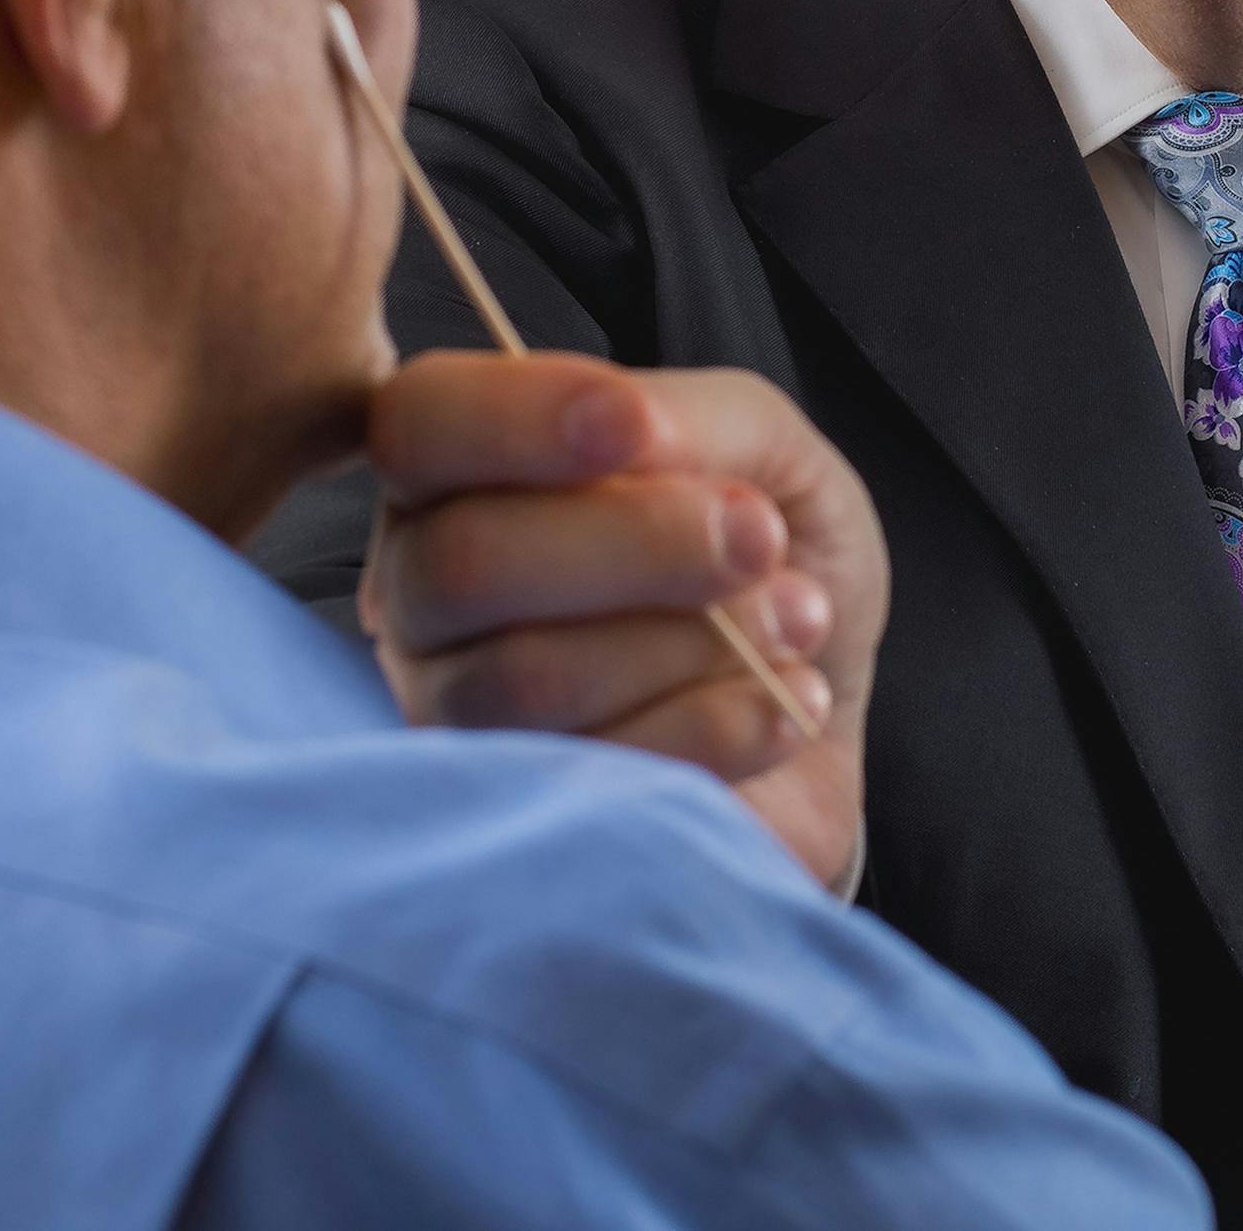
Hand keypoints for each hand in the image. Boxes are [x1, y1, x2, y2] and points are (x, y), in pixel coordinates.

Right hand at [359, 350, 889, 890]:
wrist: (826, 686)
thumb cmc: (771, 543)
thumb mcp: (759, 441)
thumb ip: (689, 419)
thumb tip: (627, 424)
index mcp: (461, 473)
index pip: (416, 427)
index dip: (512, 420)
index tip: (631, 425)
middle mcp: (426, 598)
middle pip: (460, 562)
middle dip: (636, 542)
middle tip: (758, 537)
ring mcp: (457, 723)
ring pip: (521, 679)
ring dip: (693, 641)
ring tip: (796, 618)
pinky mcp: (523, 823)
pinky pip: (592, 777)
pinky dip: (717, 727)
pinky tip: (782, 702)